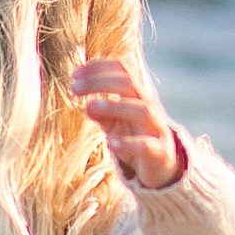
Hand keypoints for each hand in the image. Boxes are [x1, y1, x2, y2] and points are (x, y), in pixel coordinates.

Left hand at [70, 54, 182, 189]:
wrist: (160, 167)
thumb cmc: (133, 139)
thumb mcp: (115, 124)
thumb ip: (102, 114)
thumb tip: (87, 106)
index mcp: (137, 97)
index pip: (123, 71)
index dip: (99, 67)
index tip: (74, 74)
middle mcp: (149, 107)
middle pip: (129, 84)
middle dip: (100, 82)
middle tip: (74, 88)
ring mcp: (157, 128)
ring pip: (142, 110)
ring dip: (114, 106)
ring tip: (89, 106)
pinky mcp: (160, 152)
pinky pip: (147, 145)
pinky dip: (130, 143)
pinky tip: (113, 144)